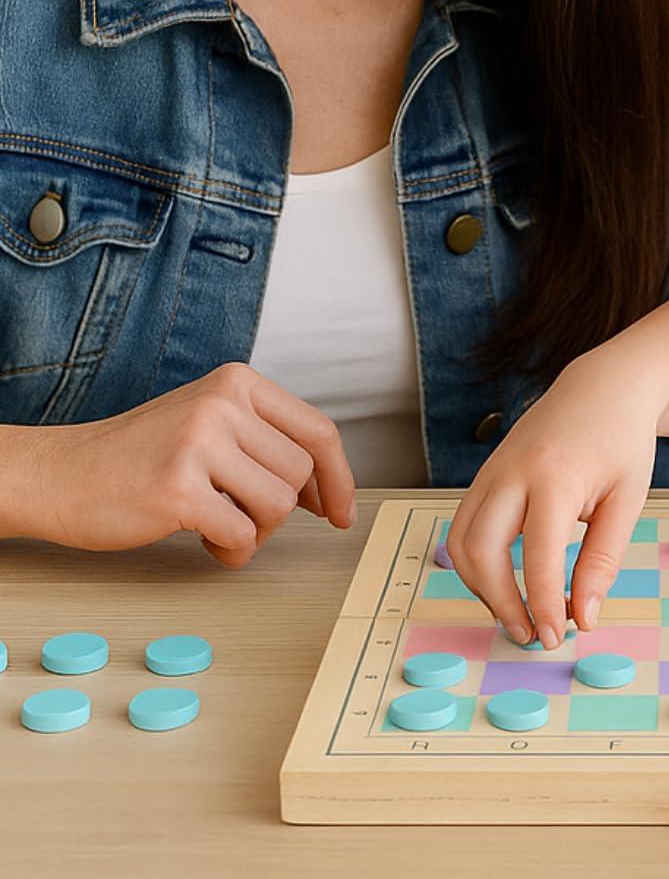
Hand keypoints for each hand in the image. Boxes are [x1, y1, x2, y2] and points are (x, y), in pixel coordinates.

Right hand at [16, 362, 356, 565]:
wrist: (60, 474)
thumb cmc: (140, 456)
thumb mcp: (210, 422)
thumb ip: (265, 440)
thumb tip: (329, 489)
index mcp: (238, 382)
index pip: (318, 431)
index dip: (339, 478)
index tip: (343, 511)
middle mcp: (223, 403)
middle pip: (301, 472)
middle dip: (284, 510)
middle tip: (247, 518)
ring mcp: (199, 443)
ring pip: (279, 504)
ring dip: (258, 531)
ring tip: (223, 528)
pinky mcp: (177, 488)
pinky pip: (243, 534)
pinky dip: (235, 551)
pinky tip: (208, 544)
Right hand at [446, 357, 659, 649]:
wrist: (603, 387)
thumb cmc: (621, 440)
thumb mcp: (628, 500)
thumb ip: (603, 559)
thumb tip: (585, 616)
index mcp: (554, 476)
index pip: (537, 556)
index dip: (544, 604)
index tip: (555, 637)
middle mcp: (512, 472)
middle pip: (481, 551)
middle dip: (500, 602)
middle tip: (533, 633)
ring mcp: (492, 470)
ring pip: (461, 542)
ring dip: (481, 587)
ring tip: (519, 612)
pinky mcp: (485, 474)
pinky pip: (464, 526)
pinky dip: (477, 562)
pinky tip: (507, 581)